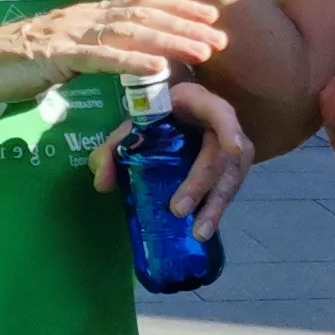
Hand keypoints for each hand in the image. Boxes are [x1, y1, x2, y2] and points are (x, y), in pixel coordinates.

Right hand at [0, 0, 227, 105]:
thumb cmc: (11, 65)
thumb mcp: (61, 56)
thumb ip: (90, 54)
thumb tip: (118, 61)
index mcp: (86, 15)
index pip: (140, 4)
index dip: (177, 7)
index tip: (210, 16)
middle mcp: (83, 16)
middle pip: (144, 15)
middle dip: (186, 24)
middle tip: (221, 35)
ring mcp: (69, 33)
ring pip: (130, 32)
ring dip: (171, 40)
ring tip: (203, 50)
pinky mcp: (55, 55)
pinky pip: (100, 57)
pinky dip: (132, 60)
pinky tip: (158, 67)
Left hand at [91, 79, 251, 238]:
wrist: (169, 116)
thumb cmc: (152, 116)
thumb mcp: (130, 125)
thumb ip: (112, 149)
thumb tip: (102, 182)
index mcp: (197, 102)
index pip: (220, 111)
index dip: (229, 127)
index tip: (232, 148)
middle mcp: (220, 125)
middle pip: (223, 154)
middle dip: (202, 183)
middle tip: (179, 211)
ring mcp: (230, 148)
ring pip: (232, 176)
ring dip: (216, 205)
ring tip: (199, 232)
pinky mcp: (229, 169)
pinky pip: (229, 188)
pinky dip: (216, 208)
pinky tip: (203, 228)